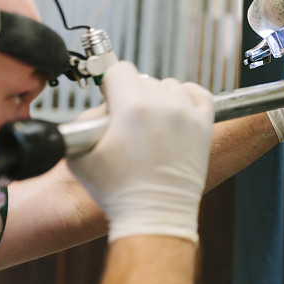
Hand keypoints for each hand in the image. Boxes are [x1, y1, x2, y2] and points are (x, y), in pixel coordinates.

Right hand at [68, 62, 213, 242]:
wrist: (154, 213)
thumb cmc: (117, 190)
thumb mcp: (79, 154)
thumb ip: (85, 119)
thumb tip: (103, 104)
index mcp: (132, 107)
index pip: (119, 70)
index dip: (110, 83)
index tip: (110, 98)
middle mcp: (163, 106)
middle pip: (143, 79)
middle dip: (132, 94)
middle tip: (127, 120)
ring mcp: (187, 115)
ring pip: (170, 86)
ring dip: (159, 97)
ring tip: (151, 122)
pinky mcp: (203, 126)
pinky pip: (199, 94)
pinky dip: (188, 96)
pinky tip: (176, 109)